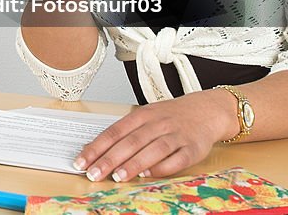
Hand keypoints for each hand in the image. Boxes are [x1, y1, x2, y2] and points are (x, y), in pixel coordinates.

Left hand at [74, 90, 235, 181]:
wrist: (206, 110)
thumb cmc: (169, 116)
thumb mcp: (145, 117)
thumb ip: (125, 132)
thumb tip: (97, 151)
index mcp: (141, 115)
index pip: (113, 132)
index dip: (96, 148)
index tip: (81, 162)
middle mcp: (157, 124)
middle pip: (130, 142)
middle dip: (109, 159)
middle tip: (94, 174)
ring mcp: (176, 136)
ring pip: (152, 150)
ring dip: (133, 164)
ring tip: (117, 176)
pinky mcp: (192, 149)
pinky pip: (176, 159)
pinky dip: (162, 167)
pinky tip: (148, 175)